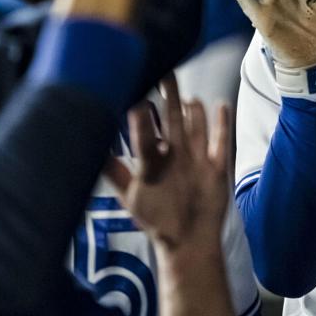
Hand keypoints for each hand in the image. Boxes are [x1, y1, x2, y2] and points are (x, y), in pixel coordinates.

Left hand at [104, 74, 230, 251]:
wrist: (187, 241)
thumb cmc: (156, 219)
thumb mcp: (131, 196)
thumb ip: (115, 172)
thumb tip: (93, 150)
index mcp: (154, 159)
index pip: (147, 129)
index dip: (142, 112)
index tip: (136, 90)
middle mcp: (175, 154)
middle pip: (172, 119)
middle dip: (169, 98)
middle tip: (165, 73)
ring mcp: (197, 159)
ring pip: (196, 127)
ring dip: (193, 111)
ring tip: (188, 96)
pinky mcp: (217, 167)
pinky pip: (220, 142)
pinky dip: (221, 124)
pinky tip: (221, 106)